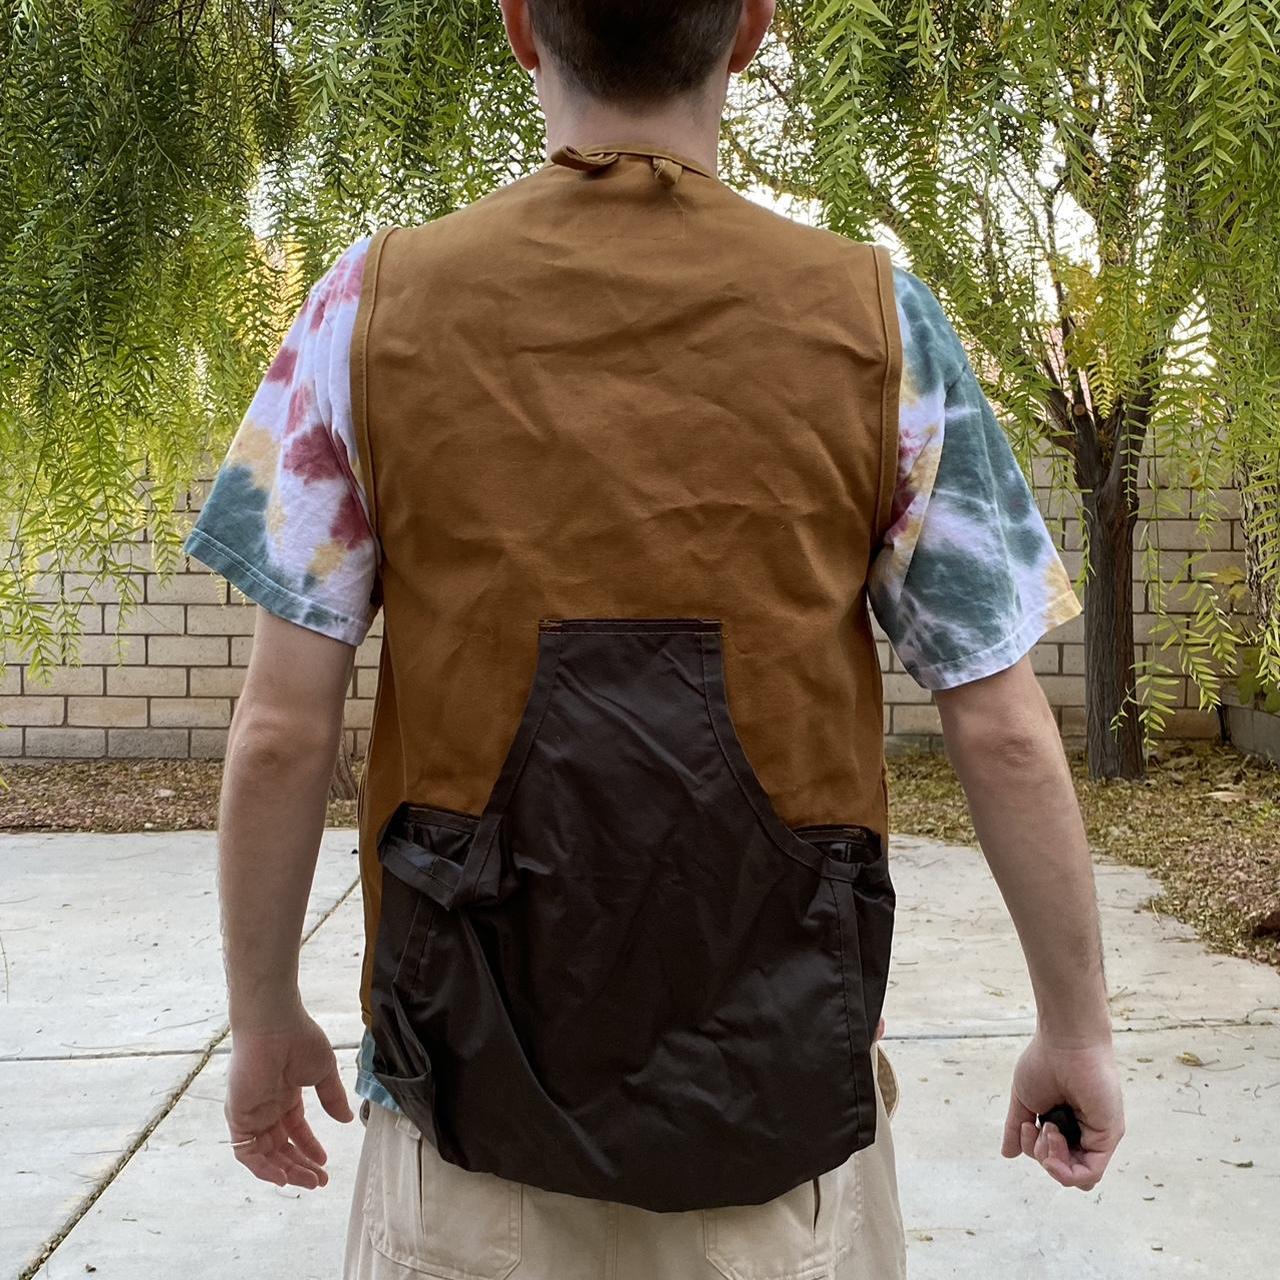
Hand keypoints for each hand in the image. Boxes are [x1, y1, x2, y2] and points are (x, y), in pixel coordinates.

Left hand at [224, 1006, 353, 1188]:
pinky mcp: (238, 1116)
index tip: (324, 1163)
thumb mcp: (323, 1072)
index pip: (295, 1129)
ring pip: (264, 1154)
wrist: (274, 1025)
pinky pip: (246, 1151)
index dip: (309, 1147)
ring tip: (306, 1182)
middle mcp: (266, 1107)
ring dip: (284, 1171)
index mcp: (285, 1095)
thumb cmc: (299, 1039)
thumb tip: (346, 1119)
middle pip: (280, 1147)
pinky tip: (282, 1176)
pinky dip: (262, 1168)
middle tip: (319, 1181)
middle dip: (300, 1165)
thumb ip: (333, 1097)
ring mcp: (251, 1113)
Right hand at [1001, 1033, 1123, 1190]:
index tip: (1028, 1125)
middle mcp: (1085, 1133)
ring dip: (1052, 1162)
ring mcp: (1097, 1136)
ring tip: (1048, 1129)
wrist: (1064, 1041)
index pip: (1054, 1158)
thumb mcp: (1024, 1100)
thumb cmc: (1044, 1062)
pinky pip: (1089, 1173)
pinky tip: (1052, 1142)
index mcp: (1066, 1124)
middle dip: (1044, 1159)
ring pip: (1077, 1177)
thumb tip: (1007, 1154)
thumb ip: (1017, 1128)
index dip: (1037, 1152)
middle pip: (1065, 1171)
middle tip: (1037, 1129)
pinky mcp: (1107, 1136)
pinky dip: (1066, 1169)